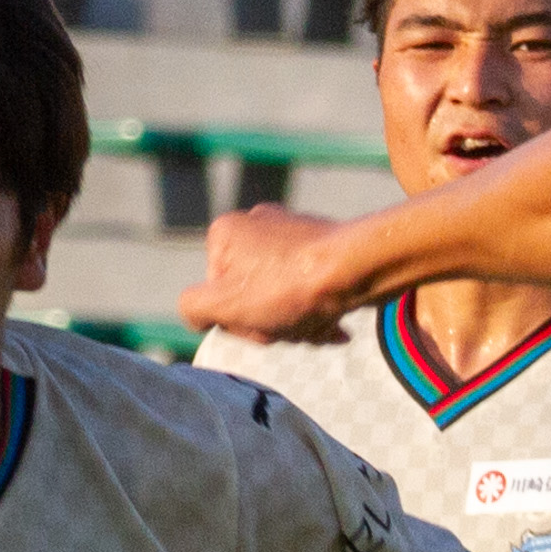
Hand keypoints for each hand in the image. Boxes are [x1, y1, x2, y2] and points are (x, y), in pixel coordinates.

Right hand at [180, 203, 357, 344]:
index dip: (237, 322)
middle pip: (249, 294)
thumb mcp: (225, 303)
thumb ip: (193, 307)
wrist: (357, 268)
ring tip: (316, 324)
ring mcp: (290, 231)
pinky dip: (315, 308)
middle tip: (292, 328)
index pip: (215, 294)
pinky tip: (332, 322)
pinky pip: (307, 286)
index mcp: (225, 233)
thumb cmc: (289, 287)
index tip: (261, 326)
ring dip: (295, 321)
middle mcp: (256, 223)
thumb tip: (197, 313)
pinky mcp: (321, 242)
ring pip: (281, 295)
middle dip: (270, 323)